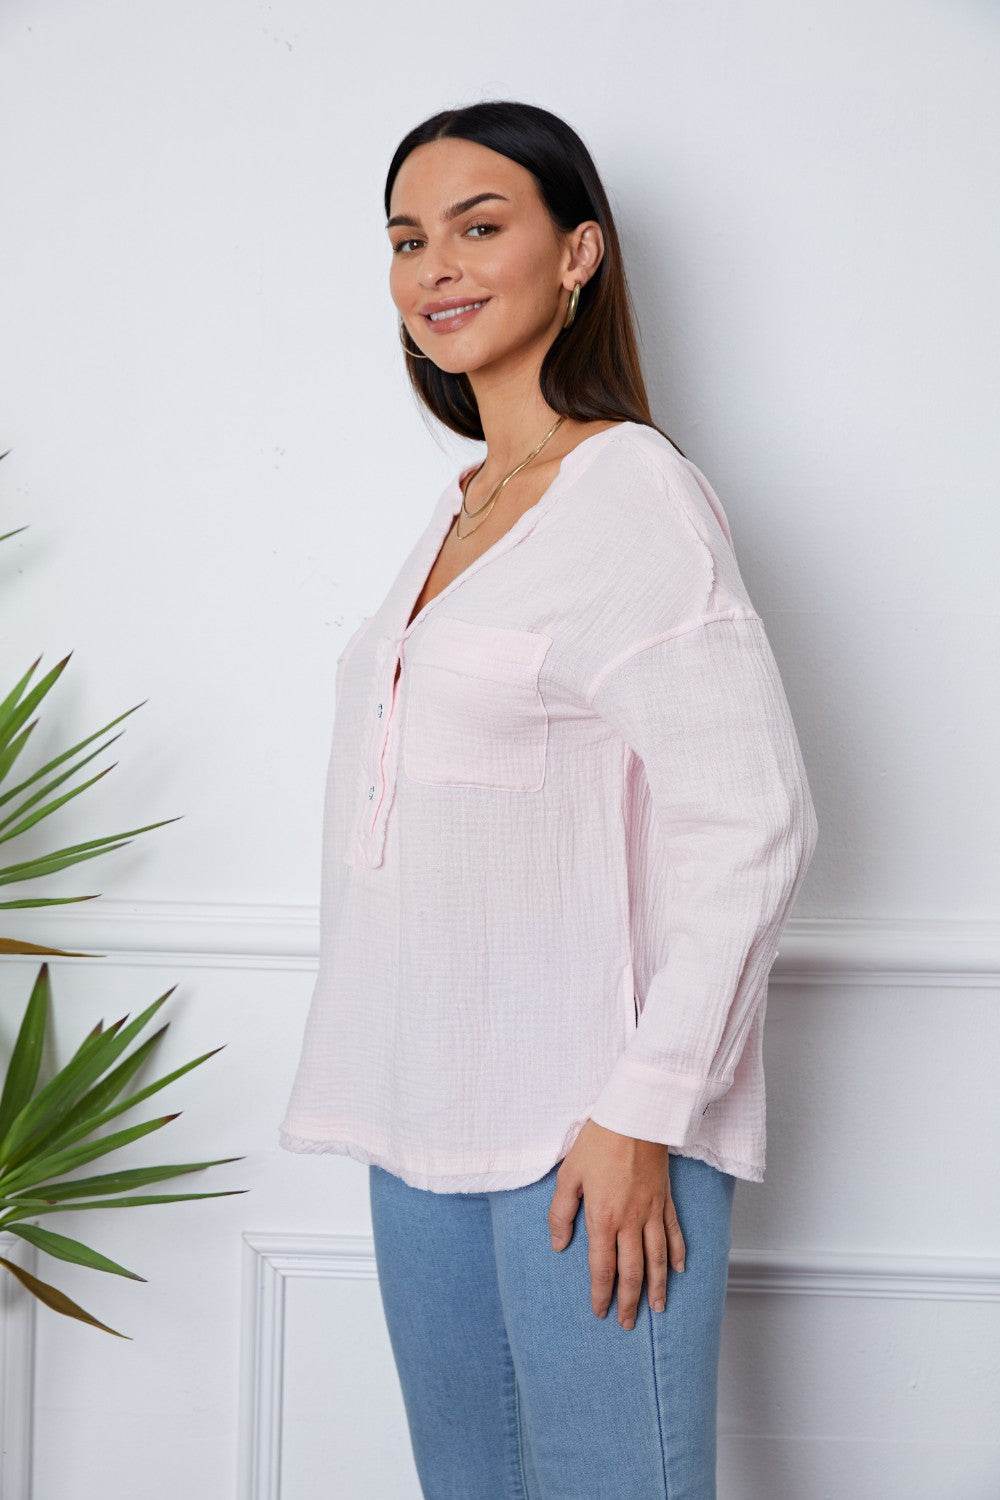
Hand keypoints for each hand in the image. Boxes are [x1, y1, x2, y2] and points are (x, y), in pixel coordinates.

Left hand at [547, 1119, 685, 1328]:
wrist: (634, 1116)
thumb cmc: (598, 1142)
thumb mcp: (568, 1175)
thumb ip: (561, 1213)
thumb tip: (558, 1245)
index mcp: (603, 1218)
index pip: (602, 1267)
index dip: (601, 1293)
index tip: (600, 1312)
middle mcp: (630, 1221)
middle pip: (632, 1271)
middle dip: (629, 1301)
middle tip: (626, 1324)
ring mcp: (652, 1212)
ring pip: (658, 1259)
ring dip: (657, 1286)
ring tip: (658, 1308)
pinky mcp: (665, 1199)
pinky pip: (675, 1233)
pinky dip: (679, 1254)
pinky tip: (679, 1270)